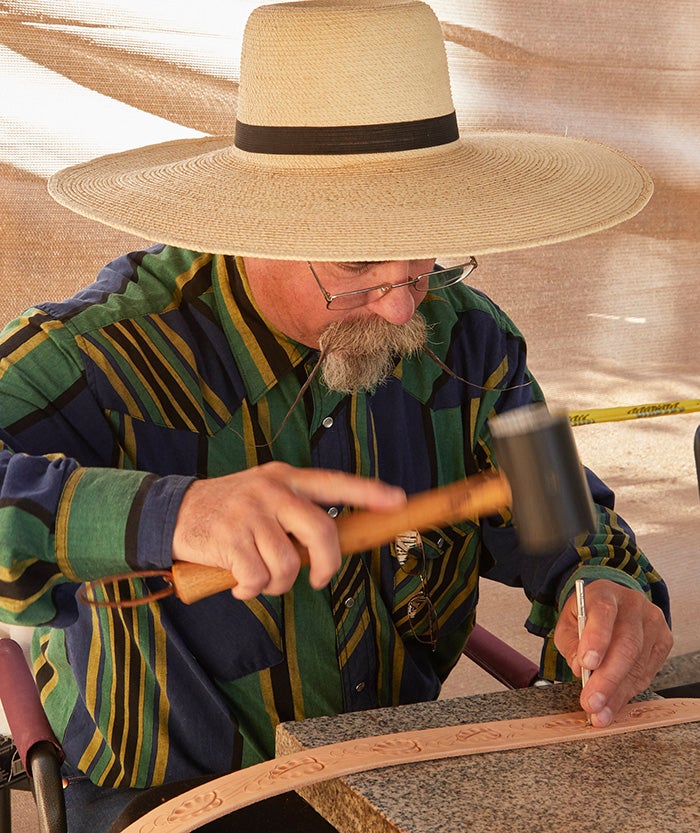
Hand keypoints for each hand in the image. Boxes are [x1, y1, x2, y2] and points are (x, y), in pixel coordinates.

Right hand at [171, 462, 405, 599]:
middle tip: (318, 579)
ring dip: (278, 584)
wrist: (173, 511)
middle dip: (326, 564)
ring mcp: (251, 513)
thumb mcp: (264, 495)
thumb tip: (328, 547)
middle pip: (321, 531)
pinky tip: (239, 584)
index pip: (335, 482)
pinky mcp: (230, 538)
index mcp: (287, 478)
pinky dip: (251, 590)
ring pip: (288, 564)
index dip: (369, 492)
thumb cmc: (229, 510)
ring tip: (261, 580)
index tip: (397, 501)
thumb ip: (295, 512)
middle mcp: (272, 490)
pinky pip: (257, 578)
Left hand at [554, 579, 672, 726]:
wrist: (611, 605)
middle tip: (591, 702)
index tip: (586, 665)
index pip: (603, 612)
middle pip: (626, 644)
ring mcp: (652, 622)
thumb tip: (580, 668)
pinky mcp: (664, 641)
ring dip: (617, 693)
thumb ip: (570, 643)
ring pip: (638, 663)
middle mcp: (633, 605)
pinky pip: (647, 672)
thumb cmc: (587, 615)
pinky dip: (628, 692)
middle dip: (607, 678)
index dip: (596, 639)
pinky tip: (614, 703)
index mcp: (605, 593)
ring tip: (600, 711)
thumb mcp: (568, 623)